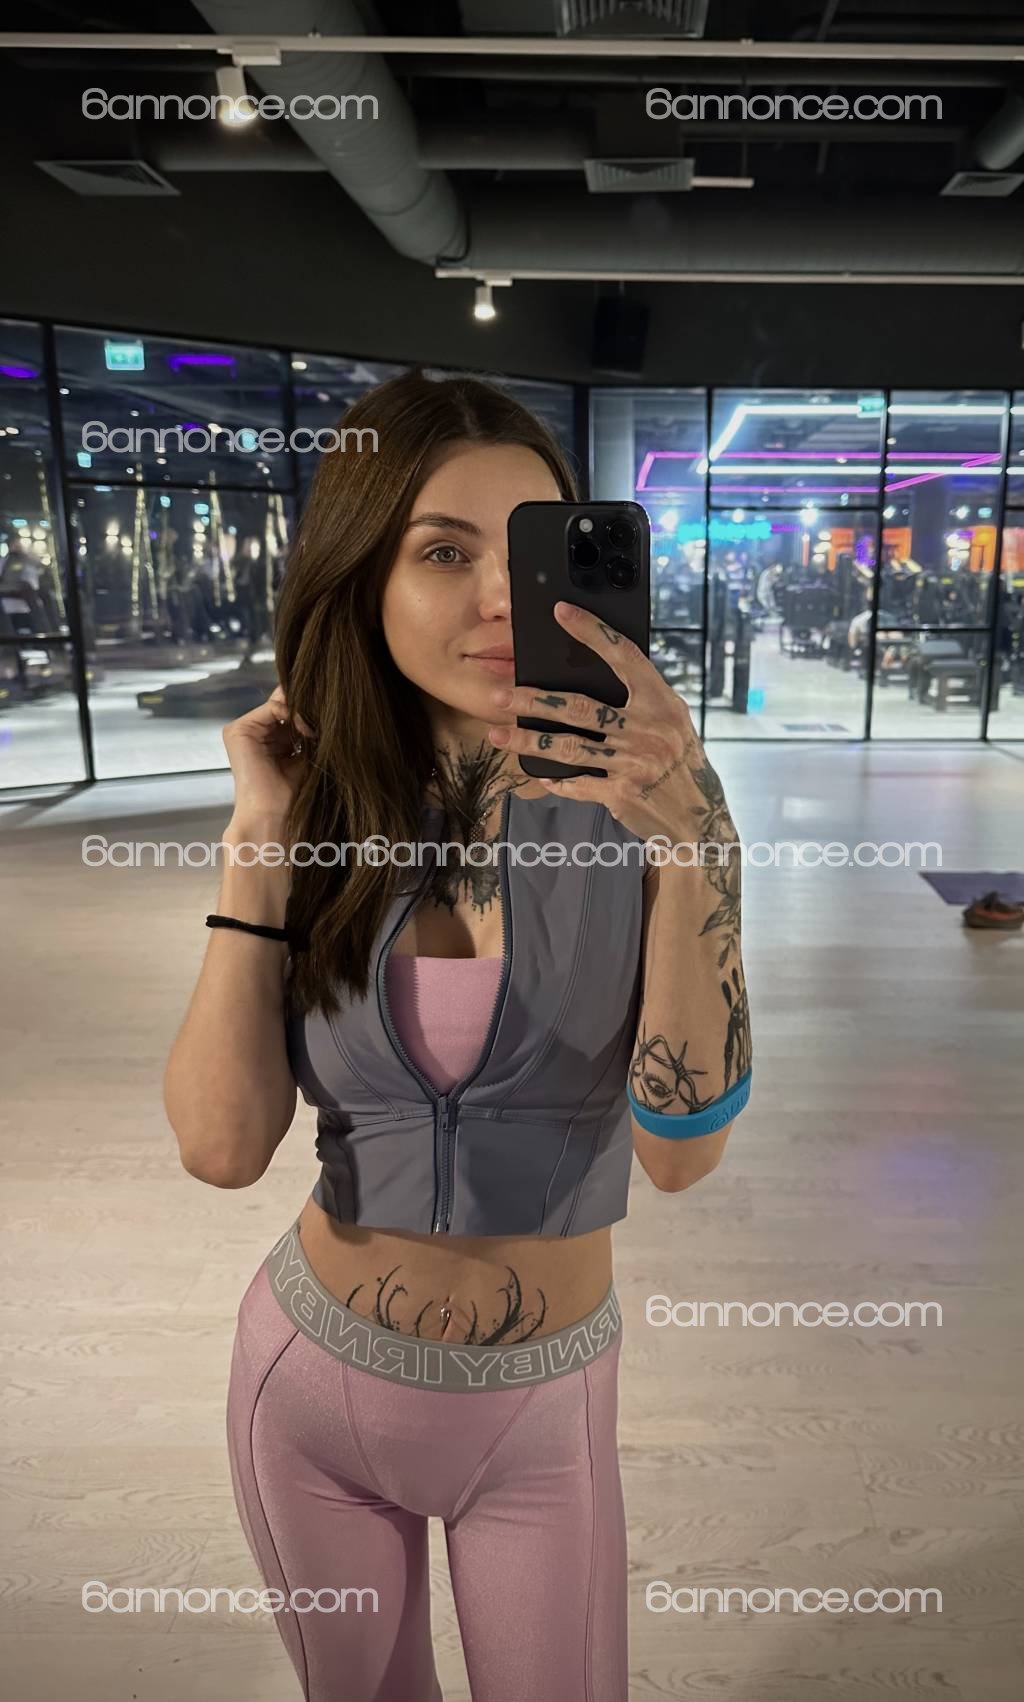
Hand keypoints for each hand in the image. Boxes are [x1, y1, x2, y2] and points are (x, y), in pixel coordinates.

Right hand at [222, 685, 315, 824]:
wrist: (275, 815)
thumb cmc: (293, 794)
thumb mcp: (308, 754)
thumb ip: (309, 729)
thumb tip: (326, 705)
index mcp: (270, 738)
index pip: (292, 710)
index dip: (310, 711)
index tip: (330, 724)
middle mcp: (255, 732)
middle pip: (286, 703)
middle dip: (307, 709)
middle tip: (325, 721)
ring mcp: (245, 730)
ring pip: (281, 702)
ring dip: (303, 712)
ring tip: (315, 731)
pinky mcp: (238, 730)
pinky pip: (273, 707)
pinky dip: (294, 713)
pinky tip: (306, 730)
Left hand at [485, 601, 731, 847]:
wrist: (700, 817)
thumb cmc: (681, 763)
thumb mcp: (673, 723)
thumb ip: (641, 701)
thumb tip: (592, 676)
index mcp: (662, 703)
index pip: (624, 657)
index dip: (593, 632)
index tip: (562, 612)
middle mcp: (648, 730)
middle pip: (579, 708)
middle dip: (534, 701)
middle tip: (501, 696)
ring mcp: (634, 763)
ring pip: (569, 748)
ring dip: (529, 742)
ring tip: (498, 736)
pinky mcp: (622, 794)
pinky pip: (578, 784)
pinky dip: (557, 781)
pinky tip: (540, 775)